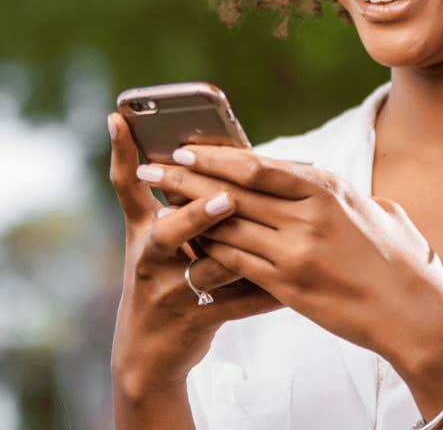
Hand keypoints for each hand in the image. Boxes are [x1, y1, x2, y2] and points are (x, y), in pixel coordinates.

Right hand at [107, 114, 283, 401]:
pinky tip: (291, 283)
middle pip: (167, 232)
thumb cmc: (166, 276)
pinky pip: (238, 303)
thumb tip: (224, 150)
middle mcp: (151, 259)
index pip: (126, 185)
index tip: (120, 119)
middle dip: (196, 215)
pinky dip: (267, 293)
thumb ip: (182, 200)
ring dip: (239, 251)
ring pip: (209, 268)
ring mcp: (172, 292)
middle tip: (226, 198)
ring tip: (269, 236)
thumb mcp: (160, 240)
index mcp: (143, 230)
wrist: (149, 354)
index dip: (121, 152)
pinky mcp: (198, 320)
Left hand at [138, 144, 442, 373]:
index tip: (183, 148)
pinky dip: (210, 253)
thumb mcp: (366, 206)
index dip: (214, 156)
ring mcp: (297, 250)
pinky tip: (189, 247)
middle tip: (152, 167)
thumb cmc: (393, 254)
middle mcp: (308, 213)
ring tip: (159, 206)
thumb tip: (304, 176)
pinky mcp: (289, 285)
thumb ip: (330, 190)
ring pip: (228, 227)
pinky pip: (237, 264)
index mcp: (326, 186)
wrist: (410, 307)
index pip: (257, 164)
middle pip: (233, 191)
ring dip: (189, 216)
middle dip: (186, 178)